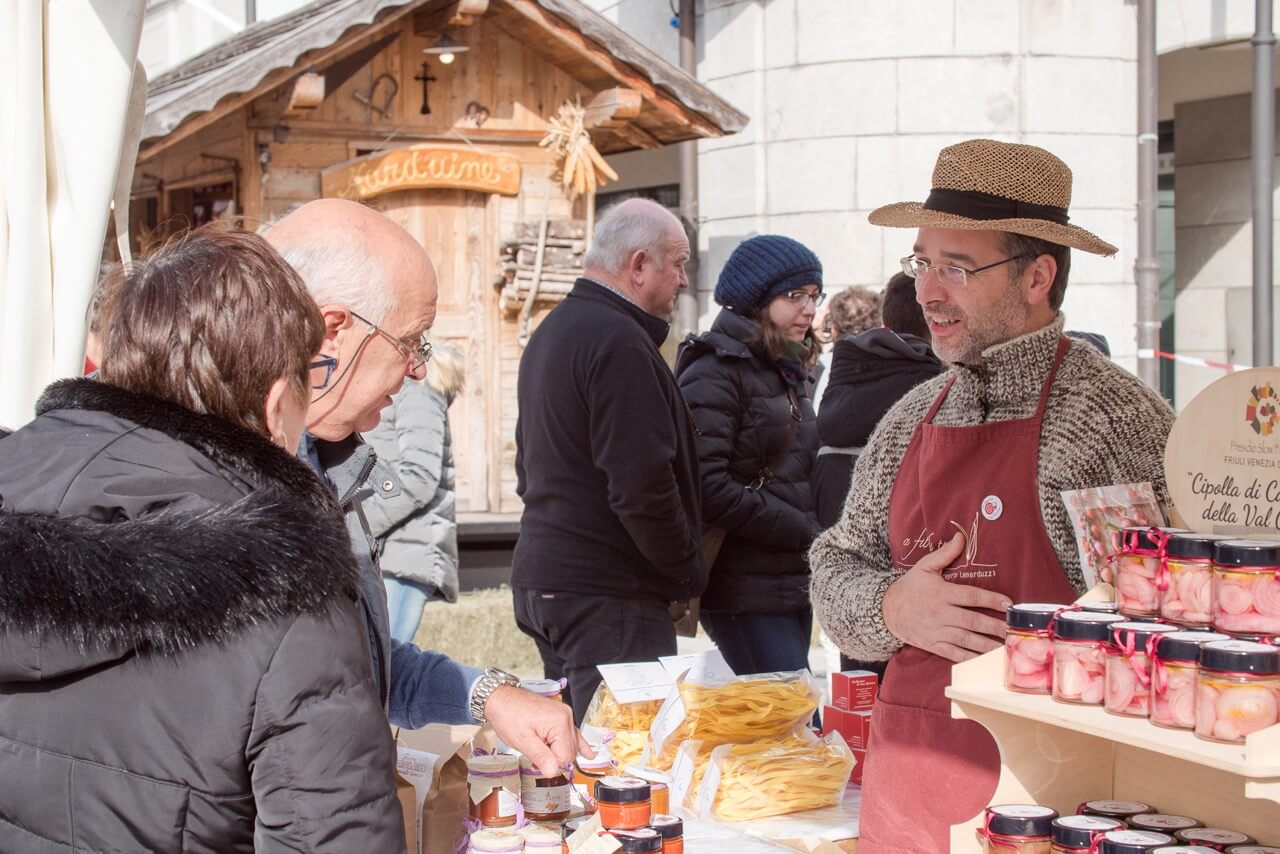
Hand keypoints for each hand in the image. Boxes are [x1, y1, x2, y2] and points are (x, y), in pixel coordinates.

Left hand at [484, 686, 593, 776]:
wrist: (500, 698)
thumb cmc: (508, 715)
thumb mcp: (522, 740)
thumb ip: (540, 757)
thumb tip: (552, 772)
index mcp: (559, 723)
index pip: (565, 757)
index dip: (550, 763)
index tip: (536, 761)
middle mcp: (566, 717)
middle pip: (569, 751)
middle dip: (553, 758)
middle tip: (535, 756)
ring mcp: (564, 715)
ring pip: (570, 744)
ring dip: (557, 752)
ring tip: (542, 751)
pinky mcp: (560, 715)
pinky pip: (572, 733)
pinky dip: (577, 744)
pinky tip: (588, 754)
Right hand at [882, 532, 1011, 662]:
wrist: (886, 610)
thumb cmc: (910, 587)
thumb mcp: (924, 567)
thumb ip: (945, 553)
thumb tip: (961, 537)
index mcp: (942, 593)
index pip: (971, 596)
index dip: (991, 599)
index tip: (1008, 603)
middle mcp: (941, 613)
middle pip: (973, 621)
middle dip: (995, 626)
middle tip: (1015, 631)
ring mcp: (937, 631)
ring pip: (967, 640)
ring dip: (988, 645)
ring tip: (1007, 648)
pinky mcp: (934, 645)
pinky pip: (954, 654)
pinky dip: (970, 658)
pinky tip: (985, 661)